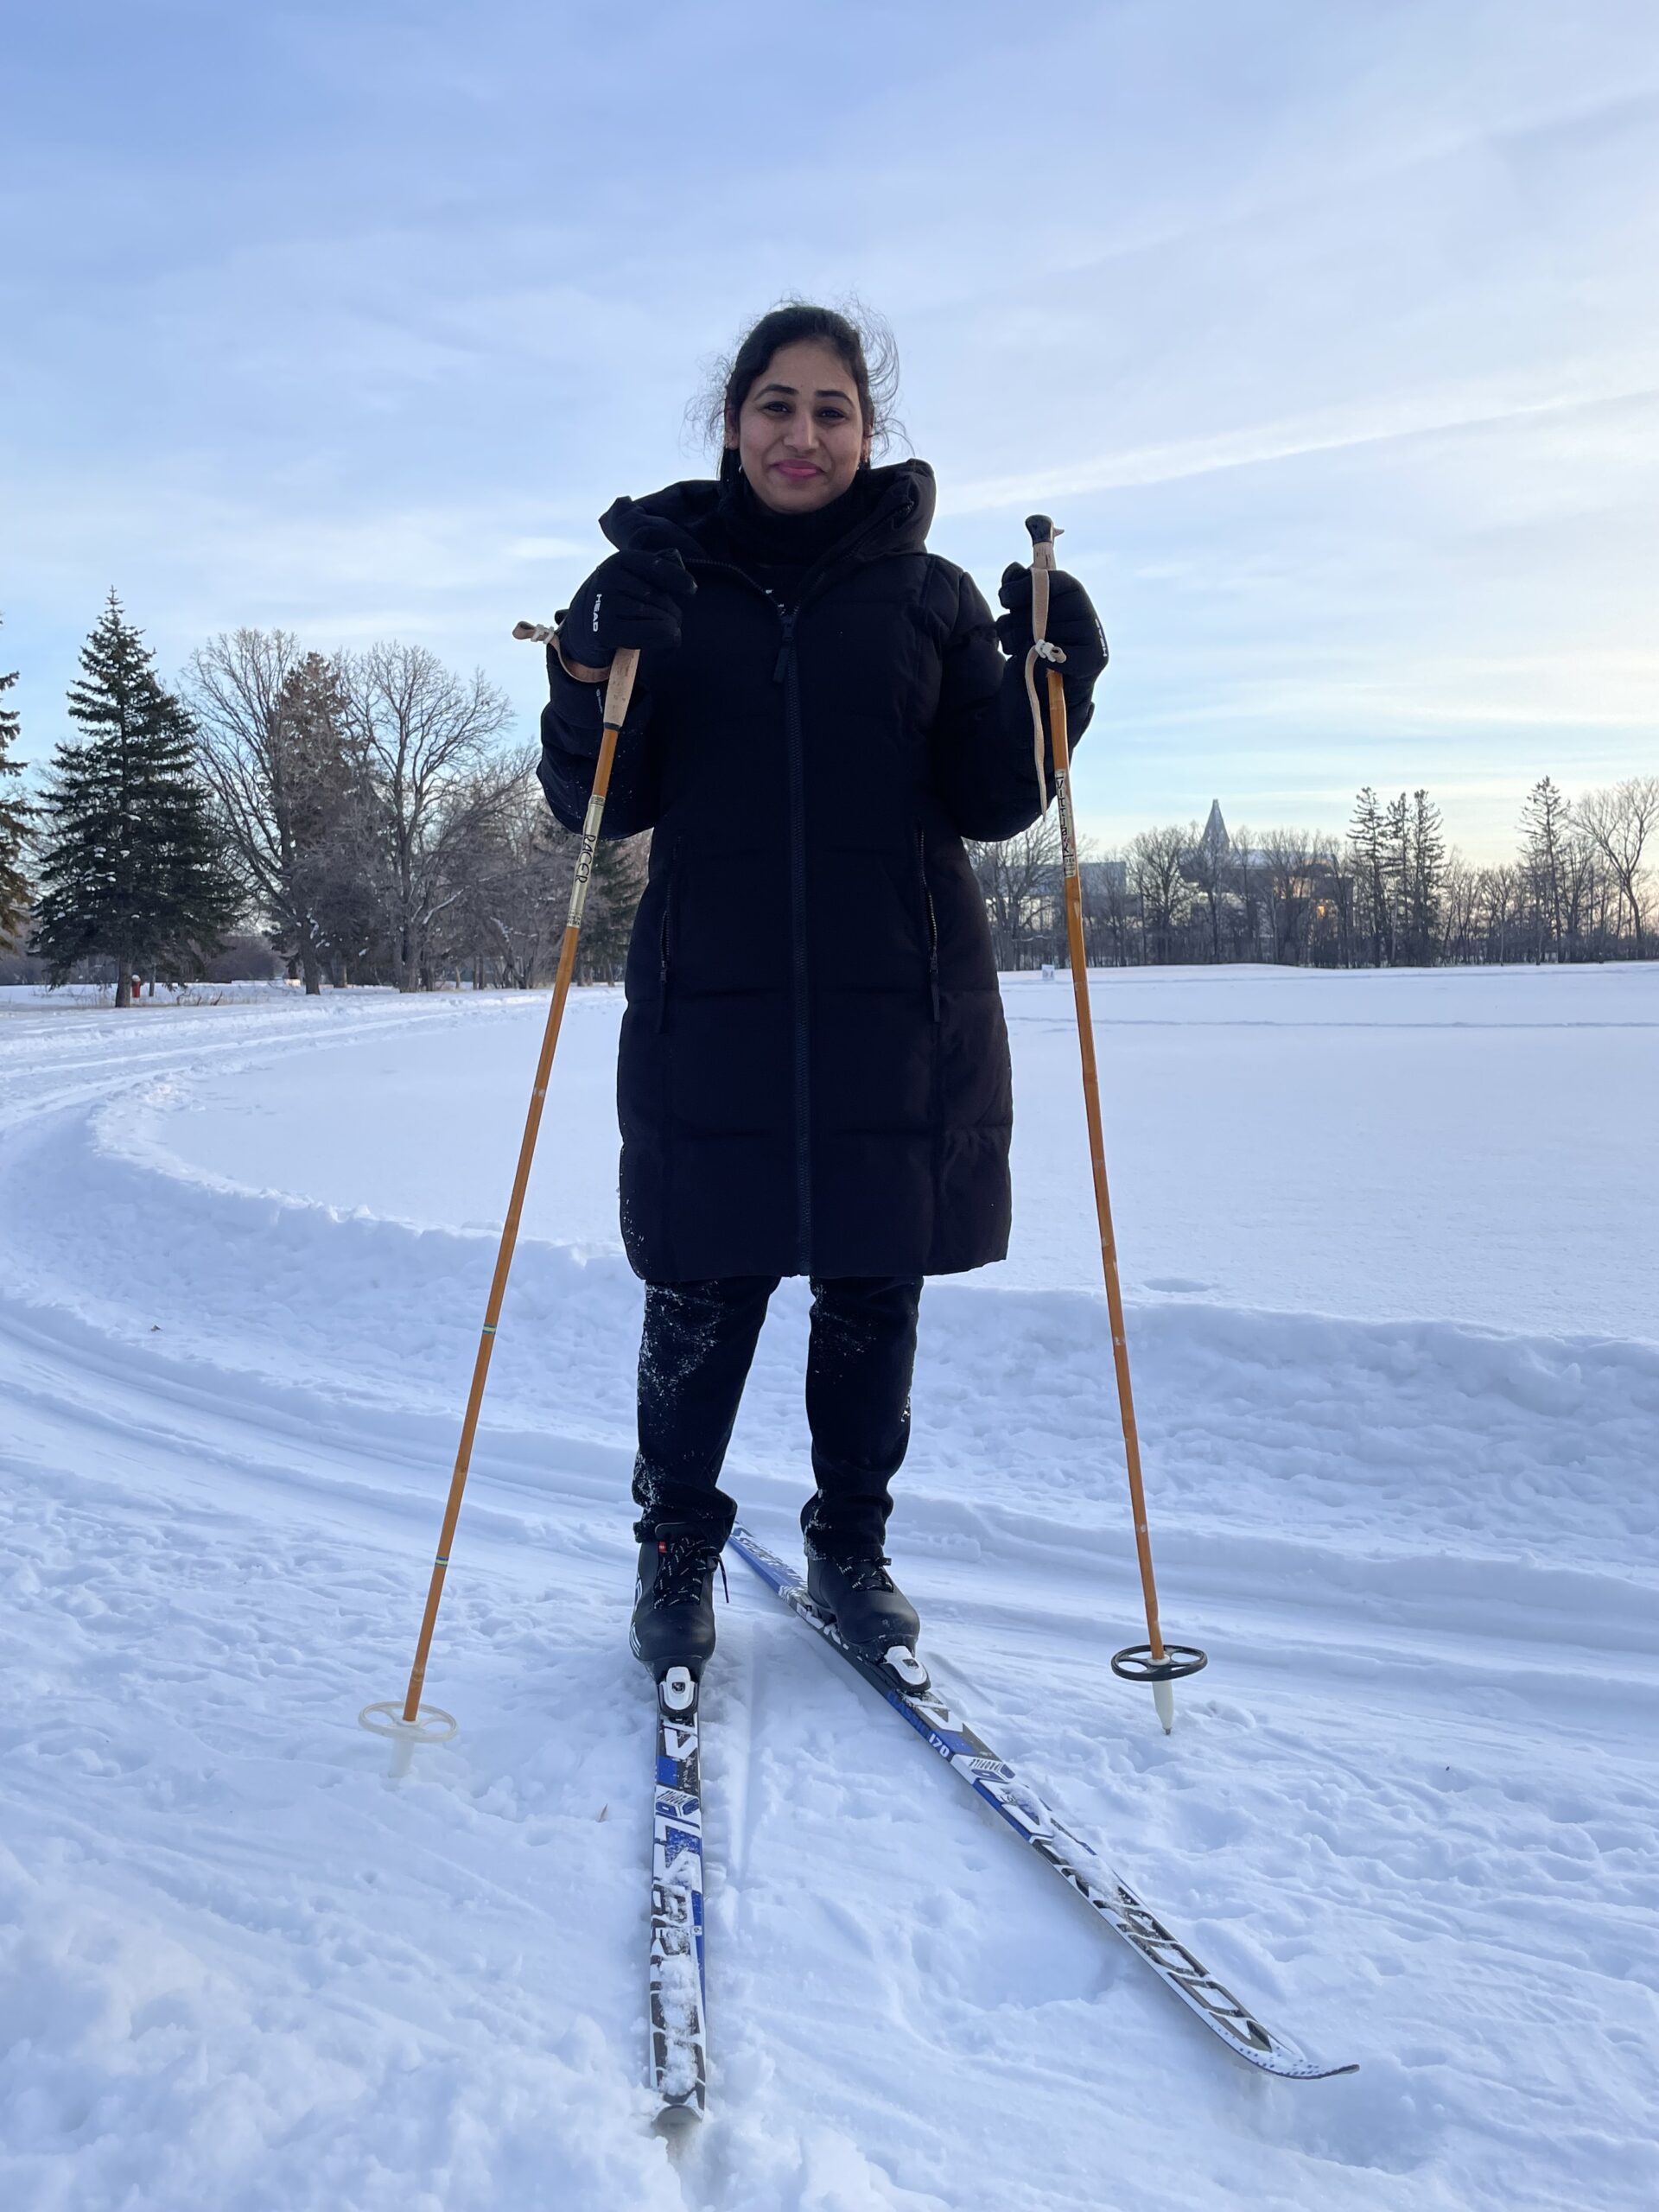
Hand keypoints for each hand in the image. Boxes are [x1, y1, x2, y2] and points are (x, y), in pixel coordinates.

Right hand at [558, 542, 695, 667]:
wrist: (582, 625)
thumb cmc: (618, 600)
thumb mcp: (629, 577)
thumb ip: (655, 573)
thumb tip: (688, 585)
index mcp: (619, 561)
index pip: (656, 565)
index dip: (678, 579)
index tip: (692, 590)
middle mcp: (609, 578)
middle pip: (660, 597)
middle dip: (673, 612)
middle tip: (672, 619)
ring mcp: (606, 604)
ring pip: (659, 617)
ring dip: (669, 627)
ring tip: (660, 630)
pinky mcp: (607, 630)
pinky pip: (654, 633)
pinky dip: (666, 639)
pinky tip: (662, 641)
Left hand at [995, 564, 1107, 680]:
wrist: (1048, 689)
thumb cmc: (1032, 643)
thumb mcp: (1020, 610)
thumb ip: (1016, 586)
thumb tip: (1015, 567)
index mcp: (1070, 590)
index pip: (1047, 579)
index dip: (1021, 588)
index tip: (1005, 599)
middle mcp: (1085, 609)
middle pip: (1038, 609)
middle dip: (1015, 623)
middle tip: (1017, 632)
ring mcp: (1092, 634)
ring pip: (1041, 635)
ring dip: (1020, 645)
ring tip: (1024, 650)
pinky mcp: (1093, 659)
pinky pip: (1052, 657)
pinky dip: (1038, 663)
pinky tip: (1038, 665)